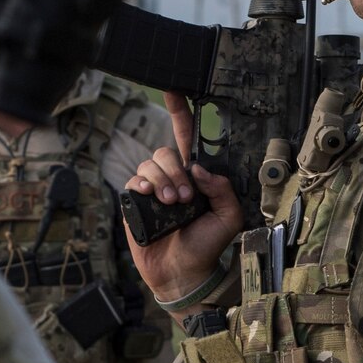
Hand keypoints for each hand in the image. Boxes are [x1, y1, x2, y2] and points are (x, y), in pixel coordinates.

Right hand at [123, 93, 243, 308]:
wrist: (184, 273)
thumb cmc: (207, 245)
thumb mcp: (229, 216)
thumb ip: (222, 188)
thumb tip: (198, 168)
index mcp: (193, 176)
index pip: (185, 137)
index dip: (179, 111)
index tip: (174, 89)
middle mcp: (171, 177)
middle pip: (165, 151)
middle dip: (175, 171)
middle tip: (185, 197)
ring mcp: (151, 189)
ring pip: (150, 164)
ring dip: (163, 181)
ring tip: (171, 204)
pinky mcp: (134, 202)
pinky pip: (133, 180)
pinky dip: (142, 186)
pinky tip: (150, 199)